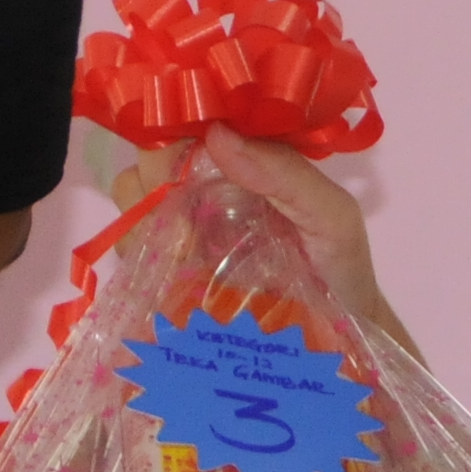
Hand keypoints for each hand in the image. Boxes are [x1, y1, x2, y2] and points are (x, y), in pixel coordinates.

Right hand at [108, 133, 422, 362]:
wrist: (337, 343)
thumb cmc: (340, 269)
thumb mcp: (331, 215)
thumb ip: (286, 172)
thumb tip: (217, 135)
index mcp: (243, 165)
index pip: (190, 128)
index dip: (178, 130)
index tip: (186, 152)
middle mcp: (205, 193)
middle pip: (148, 162)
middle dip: (157, 176)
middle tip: (189, 204)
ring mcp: (183, 236)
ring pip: (130, 205)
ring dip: (146, 218)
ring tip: (191, 244)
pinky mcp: (169, 278)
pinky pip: (132, 256)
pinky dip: (142, 258)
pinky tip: (181, 271)